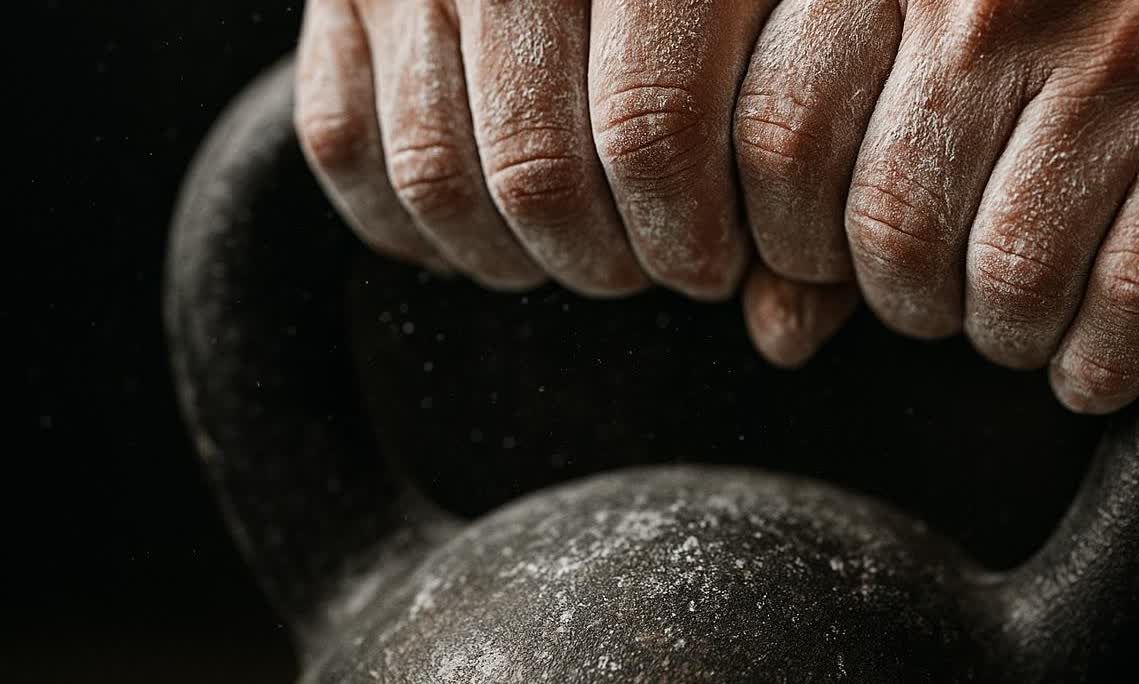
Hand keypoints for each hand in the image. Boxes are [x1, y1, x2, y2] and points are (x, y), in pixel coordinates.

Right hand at [294, 0, 788, 298]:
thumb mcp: (784, 17)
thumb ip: (794, 157)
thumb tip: (785, 333)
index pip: (656, 129)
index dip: (688, 234)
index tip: (717, 265)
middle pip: (540, 170)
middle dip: (605, 259)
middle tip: (649, 266)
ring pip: (437, 174)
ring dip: (513, 256)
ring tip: (576, 254)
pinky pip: (345, 146)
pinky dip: (413, 224)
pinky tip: (486, 233)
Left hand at [734, 0, 1138, 411]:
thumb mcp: (922, 34)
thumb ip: (825, 157)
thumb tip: (777, 328)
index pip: (775, 138)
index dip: (783, 243)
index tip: (812, 270)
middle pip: (890, 229)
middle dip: (904, 300)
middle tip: (935, 290)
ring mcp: (1122, 51)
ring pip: (1009, 279)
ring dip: (1006, 333)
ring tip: (1021, 309)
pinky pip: (1134, 297)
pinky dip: (1101, 360)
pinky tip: (1094, 353)